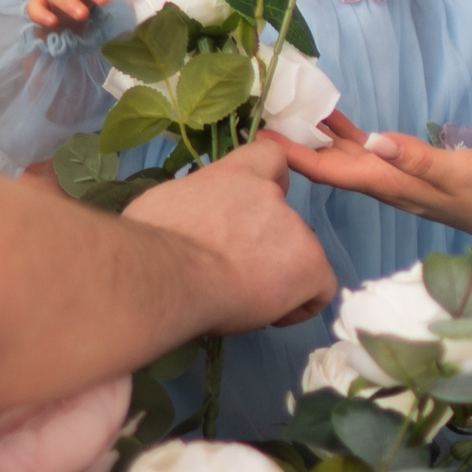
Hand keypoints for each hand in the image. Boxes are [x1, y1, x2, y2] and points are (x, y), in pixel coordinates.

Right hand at [122, 139, 334, 329]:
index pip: (270, 158)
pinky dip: (299, 303)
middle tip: (234, 270)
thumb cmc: (151, 240)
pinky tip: (270, 313)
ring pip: (298, 254)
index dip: (269, 183)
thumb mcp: (166, 204)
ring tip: (243, 296)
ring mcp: (294, 228)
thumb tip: (189, 222)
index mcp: (235, 174)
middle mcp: (270, 194)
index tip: (251, 212)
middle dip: (265, 244)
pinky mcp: (310, 264)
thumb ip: (194, 205)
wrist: (167, 273)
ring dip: (277, 273)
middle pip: (282, 218)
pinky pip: (320, 287)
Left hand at [274, 114, 471, 254]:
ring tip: (291, 112)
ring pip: (345, 158)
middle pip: (329, 165)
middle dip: (296, 145)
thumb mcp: (456, 171)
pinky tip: (337, 122)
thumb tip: (374, 141)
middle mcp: (384, 182)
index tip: (263, 139)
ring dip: (317, 139)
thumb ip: (416, 158)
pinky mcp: (408, 170)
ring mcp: (394, 178)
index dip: (295, 155)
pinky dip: (346, 137)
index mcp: (388, 182)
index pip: (331, 170)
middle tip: (264, 118)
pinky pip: (366, 152)